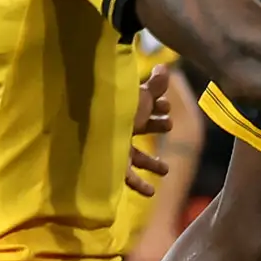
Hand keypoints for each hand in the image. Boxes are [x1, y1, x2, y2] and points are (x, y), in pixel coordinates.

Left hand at [123, 62, 176, 193]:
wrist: (92, 127)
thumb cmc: (116, 110)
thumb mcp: (140, 97)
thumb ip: (156, 85)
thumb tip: (165, 68)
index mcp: (126, 110)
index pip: (146, 107)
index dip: (159, 106)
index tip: (167, 106)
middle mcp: (120, 128)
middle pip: (143, 128)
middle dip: (158, 125)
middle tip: (169, 125)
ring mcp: (116, 148)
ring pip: (138, 157)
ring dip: (153, 163)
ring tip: (166, 170)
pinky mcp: (112, 165)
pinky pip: (128, 177)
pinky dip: (139, 185)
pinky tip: (150, 192)